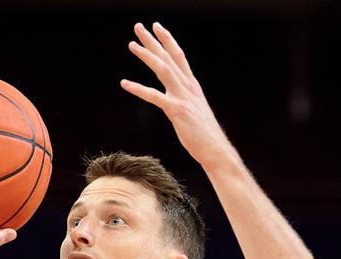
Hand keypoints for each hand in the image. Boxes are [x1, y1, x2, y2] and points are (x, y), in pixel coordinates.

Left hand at [121, 22, 235, 169]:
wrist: (216, 150)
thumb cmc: (204, 135)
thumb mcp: (195, 111)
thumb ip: (186, 100)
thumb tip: (177, 98)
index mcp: (193, 86)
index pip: (179, 57)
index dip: (168, 40)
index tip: (157, 27)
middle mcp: (189, 87)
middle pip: (169, 57)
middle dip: (153, 41)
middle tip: (139, 26)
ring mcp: (183, 97)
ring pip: (163, 69)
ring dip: (147, 55)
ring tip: (132, 44)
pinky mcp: (177, 111)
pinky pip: (154, 96)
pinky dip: (138, 88)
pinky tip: (124, 83)